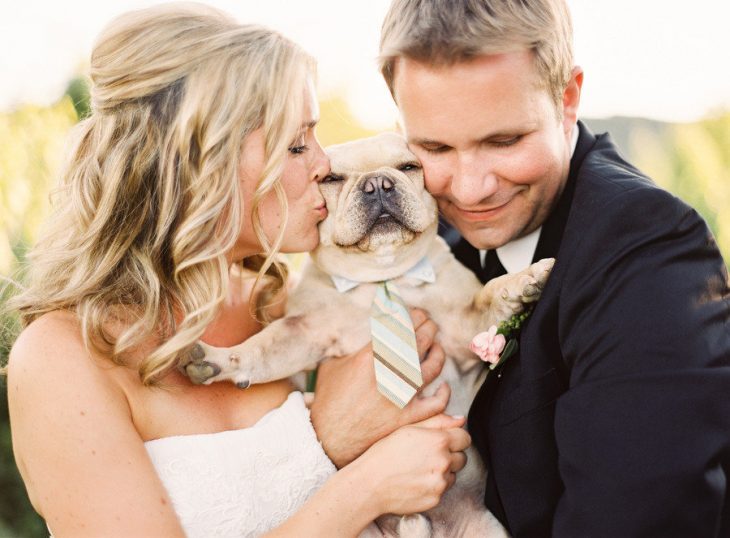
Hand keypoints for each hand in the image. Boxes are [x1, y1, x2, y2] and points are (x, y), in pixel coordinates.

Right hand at [310, 309, 448, 467]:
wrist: (328, 439)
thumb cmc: (328, 402)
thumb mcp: (331, 366)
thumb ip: (348, 348)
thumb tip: (357, 337)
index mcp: (371, 357)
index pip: (401, 327)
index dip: (414, 317)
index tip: (417, 314)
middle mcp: (391, 374)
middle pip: (421, 341)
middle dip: (428, 328)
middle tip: (430, 324)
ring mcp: (403, 397)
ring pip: (433, 367)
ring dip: (438, 353)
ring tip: (436, 347)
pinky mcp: (409, 418)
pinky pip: (437, 403)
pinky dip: (443, 393)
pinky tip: (443, 386)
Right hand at [356, 414, 470, 515]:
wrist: (370, 484)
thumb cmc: (385, 452)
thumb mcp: (408, 428)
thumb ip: (438, 421)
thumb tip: (461, 420)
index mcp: (438, 440)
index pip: (465, 437)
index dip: (455, 438)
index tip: (444, 441)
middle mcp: (443, 461)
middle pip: (462, 457)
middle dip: (450, 455)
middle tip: (428, 455)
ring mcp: (440, 482)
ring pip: (453, 474)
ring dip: (443, 470)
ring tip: (420, 468)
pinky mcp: (435, 499)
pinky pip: (443, 489)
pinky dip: (434, 484)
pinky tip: (416, 480)